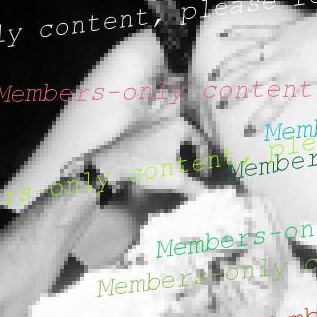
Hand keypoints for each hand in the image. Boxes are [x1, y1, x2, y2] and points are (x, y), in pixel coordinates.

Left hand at [67, 113, 208, 198]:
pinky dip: (164, 155)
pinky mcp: (139, 134)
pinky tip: (161, 169)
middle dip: (192, 157)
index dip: (205, 160)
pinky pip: (159, 144)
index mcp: (178, 126)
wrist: (111, 163)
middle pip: (187, 140)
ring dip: (178, 157)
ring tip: (179, 173)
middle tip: (195, 172)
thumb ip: (193, 187)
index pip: (200, 141)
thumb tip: (203, 194)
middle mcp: (166, 121)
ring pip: (172, 142)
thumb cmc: (146, 165)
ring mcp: (151, 126)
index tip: (204, 175)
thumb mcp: (174, 179)